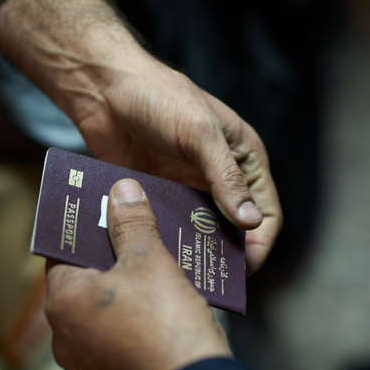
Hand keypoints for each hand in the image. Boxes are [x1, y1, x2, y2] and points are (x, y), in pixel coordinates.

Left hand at [45, 179, 231, 369]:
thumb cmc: (167, 327)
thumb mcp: (150, 261)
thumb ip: (132, 223)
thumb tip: (121, 192)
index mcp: (62, 302)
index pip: (63, 252)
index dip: (87, 228)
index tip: (106, 210)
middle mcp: (64, 336)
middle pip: (84, 280)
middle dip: (112, 256)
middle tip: (137, 232)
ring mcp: (87, 363)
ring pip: (104, 310)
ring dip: (126, 289)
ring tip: (156, 265)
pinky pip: (119, 337)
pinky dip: (136, 319)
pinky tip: (164, 304)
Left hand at [76, 59, 280, 273]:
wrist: (103, 87)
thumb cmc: (158, 96)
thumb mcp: (199, 133)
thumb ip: (225, 178)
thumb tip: (250, 221)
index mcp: (243, 159)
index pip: (266, 213)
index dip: (259, 244)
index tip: (244, 271)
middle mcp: (219, 178)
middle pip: (234, 230)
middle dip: (226, 256)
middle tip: (210, 282)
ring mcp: (187, 189)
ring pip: (199, 234)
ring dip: (192, 253)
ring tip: (180, 277)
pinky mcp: (156, 196)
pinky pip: (165, 228)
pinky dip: (162, 243)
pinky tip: (153, 259)